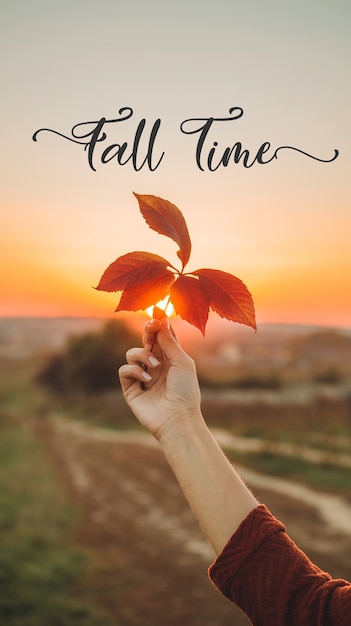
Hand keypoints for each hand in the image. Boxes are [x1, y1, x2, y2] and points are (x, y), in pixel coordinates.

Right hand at [118, 318, 201, 441]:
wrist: (178, 418)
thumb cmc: (185, 391)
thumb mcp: (181, 361)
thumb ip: (169, 341)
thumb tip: (161, 319)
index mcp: (171, 359)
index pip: (162, 337)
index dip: (159, 325)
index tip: (158, 314)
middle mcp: (156, 366)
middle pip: (146, 341)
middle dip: (148, 332)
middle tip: (152, 326)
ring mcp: (142, 377)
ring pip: (131, 353)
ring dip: (142, 354)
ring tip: (154, 365)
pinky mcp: (131, 389)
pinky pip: (124, 370)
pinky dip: (134, 370)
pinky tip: (147, 379)